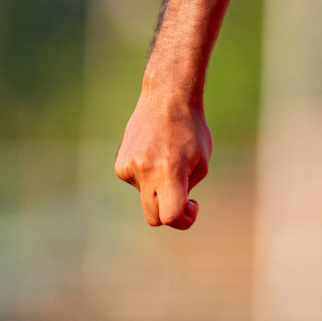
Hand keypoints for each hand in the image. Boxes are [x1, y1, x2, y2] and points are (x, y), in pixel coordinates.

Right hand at [114, 86, 211, 229]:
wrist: (167, 99)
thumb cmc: (192, 130)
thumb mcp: (201, 161)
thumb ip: (187, 189)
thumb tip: (172, 210)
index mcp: (170, 170)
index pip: (169, 215)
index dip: (183, 221)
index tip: (192, 209)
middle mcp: (145, 171)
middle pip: (154, 217)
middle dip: (170, 214)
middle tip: (186, 199)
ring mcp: (129, 168)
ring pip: (146, 198)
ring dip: (159, 188)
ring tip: (169, 159)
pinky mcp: (120, 165)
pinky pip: (137, 184)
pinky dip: (148, 177)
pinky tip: (154, 155)